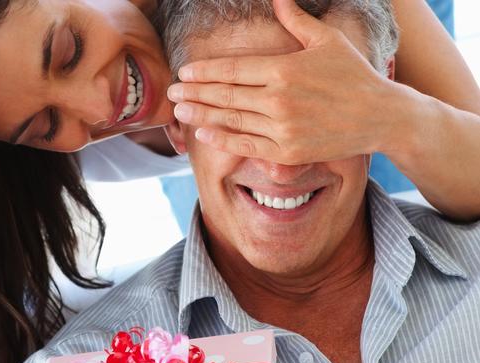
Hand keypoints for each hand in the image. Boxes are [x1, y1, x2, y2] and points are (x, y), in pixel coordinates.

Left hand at [166, 0, 399, 163]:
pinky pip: (245, 146)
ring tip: (180, 110)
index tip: (184, 71)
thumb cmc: (354, 74)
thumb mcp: (327, 40)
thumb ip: (296, 20)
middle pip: (224, 95)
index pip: (232, 69)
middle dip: (193, 93)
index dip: (204, 71)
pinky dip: (221, 139)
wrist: (381, 116)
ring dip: (200, 115)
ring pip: (230, 121)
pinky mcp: (287, 152)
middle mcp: (278, 100)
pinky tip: (202, 133)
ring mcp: (282, 129)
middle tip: (172, 92)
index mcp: (284, 69)